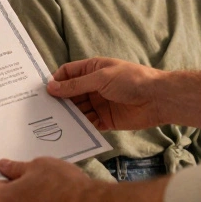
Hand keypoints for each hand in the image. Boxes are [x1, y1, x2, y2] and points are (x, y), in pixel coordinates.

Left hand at [0, 158, 93, 201]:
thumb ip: (16, 168)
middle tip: (30, 173)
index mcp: (4, 200)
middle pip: (4, 199)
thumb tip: (3, 166)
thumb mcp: (37, 166)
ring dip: (26, 198)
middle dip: (14, 186)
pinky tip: (52, 198)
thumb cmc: (61, 184)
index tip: (9, 166)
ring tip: (44, 185)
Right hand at [49, 57, 165, 130]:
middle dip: (59, 101)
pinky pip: (88, 124)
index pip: (67, 73)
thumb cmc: (131, 80)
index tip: (43, 92)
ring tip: (53, 123)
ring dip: (67, 115)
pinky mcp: (105, 120)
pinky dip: (79, 127)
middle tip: (43, 111)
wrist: (157, 99)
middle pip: (70, 94)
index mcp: (92, 69)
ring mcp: (99, 104)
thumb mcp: (101, 78)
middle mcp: (93, 86)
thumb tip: (51, 87)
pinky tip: (69, 132)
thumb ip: (76, 85)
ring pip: (77, 110)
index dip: (56, 81)